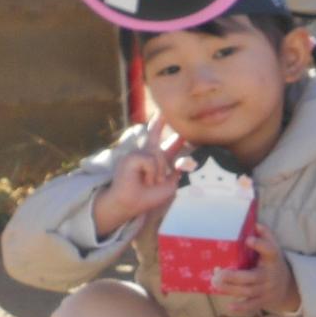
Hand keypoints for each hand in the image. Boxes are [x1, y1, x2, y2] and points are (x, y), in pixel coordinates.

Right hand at [93, 118, 184, 235]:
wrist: (130, 205)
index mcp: (157, 162)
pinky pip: (150, 160)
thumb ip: (178, 171)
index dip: (174, 136)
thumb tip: (185, 160)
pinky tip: (143, 180)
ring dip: (158, 173)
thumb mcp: (169, 185)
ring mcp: (137, 155)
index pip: (168, 146)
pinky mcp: (131, 157)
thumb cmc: (147, 197)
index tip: (177, 125)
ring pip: (158, 156)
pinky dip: (151, 172)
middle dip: (159, 123)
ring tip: (148, 183)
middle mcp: (146, 155)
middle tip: (163, 111)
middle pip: (154, 135)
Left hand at [211, 224, 299, 316]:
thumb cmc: (273, 264)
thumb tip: (255, 224)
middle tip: (218, 273)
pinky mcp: (263, 301)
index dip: (260, 245)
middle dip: (234, 276)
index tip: (248, 240)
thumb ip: (266, 236)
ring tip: (215, 283)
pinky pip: (252, 305)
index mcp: (273, 259)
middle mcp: (270, 275)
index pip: (270, 251)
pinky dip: (241, 308)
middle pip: (252, 277)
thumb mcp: (274, 248)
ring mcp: (267, 290)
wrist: (288, 287)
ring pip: (248, 291)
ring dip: (231, 289)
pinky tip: (229, 307)